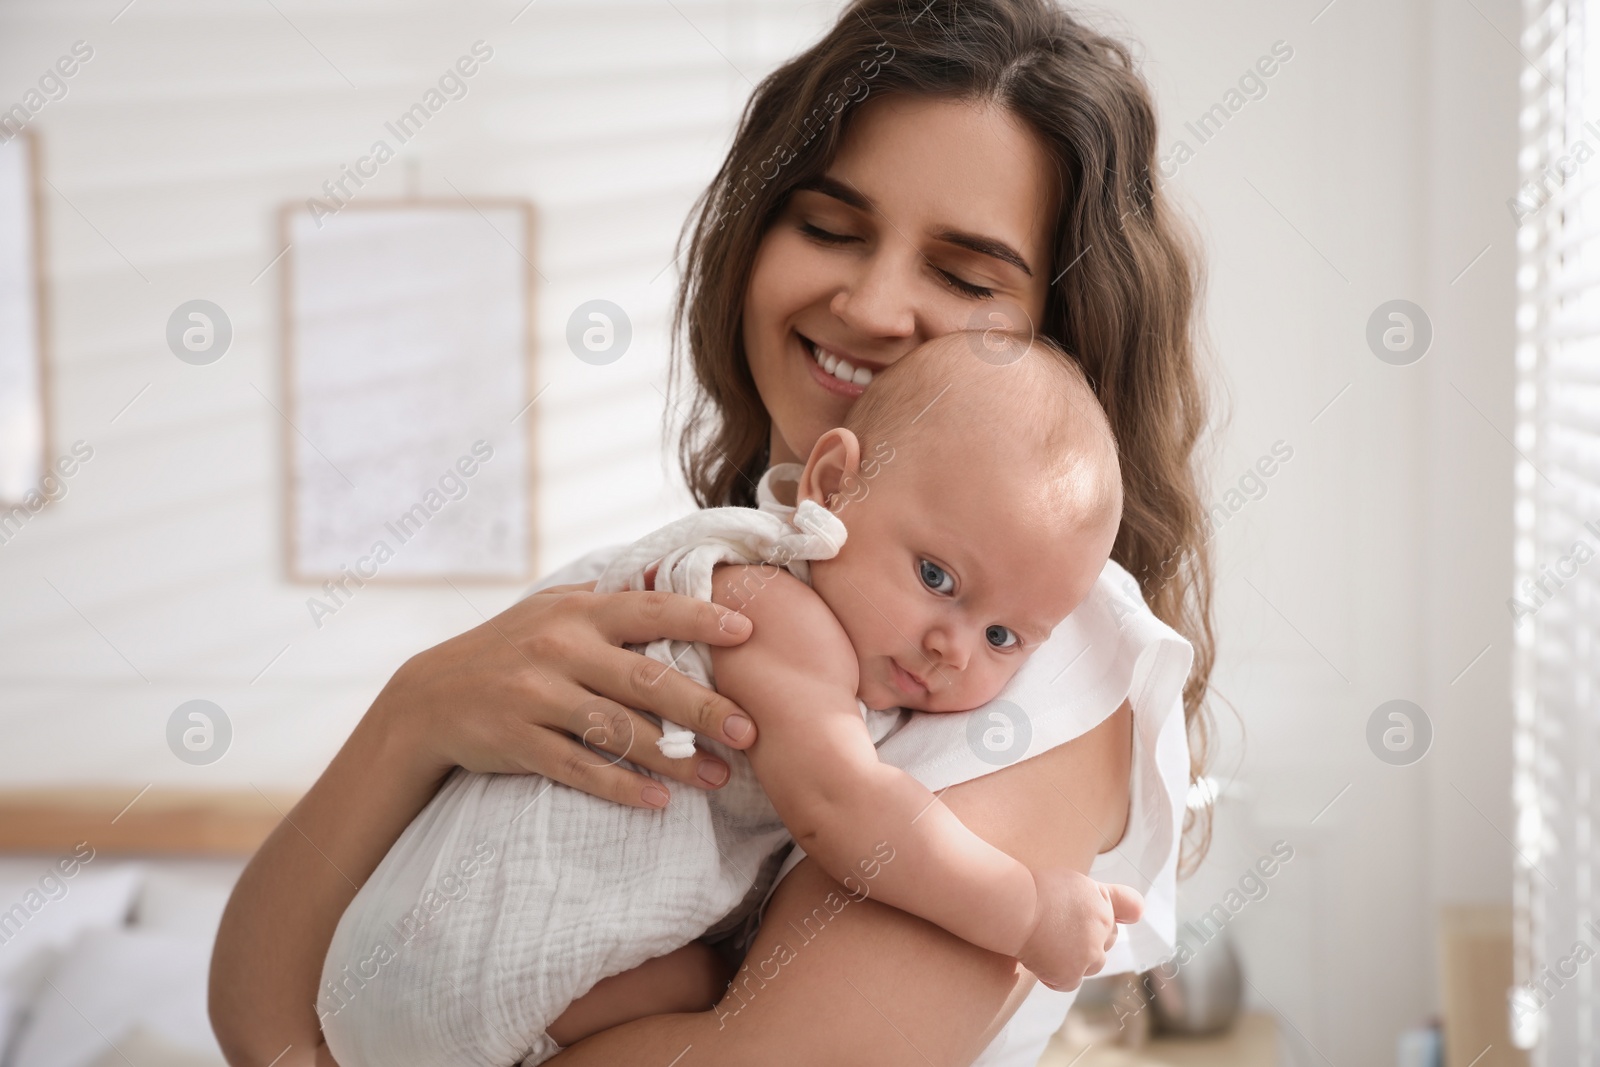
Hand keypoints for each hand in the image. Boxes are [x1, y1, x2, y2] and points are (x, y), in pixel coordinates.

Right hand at [369, 580, 756, 807]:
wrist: (429, 697)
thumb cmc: (510, 647)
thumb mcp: (553, 608)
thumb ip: (611, 597)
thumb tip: (677, 576)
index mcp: (578, 611)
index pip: (650, 608)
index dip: (700, 617)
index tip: (747, 631)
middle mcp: (560, 649)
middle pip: (645, 678)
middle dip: (702, 706)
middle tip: (750, 729)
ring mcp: (536, 697)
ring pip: (617, 731)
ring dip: (673, 759)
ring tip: (718, 778)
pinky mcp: (518, 742)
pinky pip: (578, 768)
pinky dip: (620, 787)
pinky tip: (657, 801)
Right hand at [1016, 869, 1144, 991]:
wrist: (1012, 907)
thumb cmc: (1033, 890)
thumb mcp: (1072, 881)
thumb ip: (1098, 896)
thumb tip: (1132, 913)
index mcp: (1103, 899)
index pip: (1132, 907)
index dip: (1125, 911)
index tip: (1125, 914)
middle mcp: (1103, 927)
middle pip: (1108, 939)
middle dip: (1090, 937)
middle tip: (1059, 928)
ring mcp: (1090, 954)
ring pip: (1092, 964)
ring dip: (1075, 958)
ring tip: (1047, 942)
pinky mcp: (1071, 974)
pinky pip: (1068, 982)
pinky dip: (1054, 975)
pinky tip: (1038, 958)